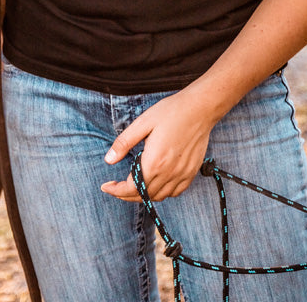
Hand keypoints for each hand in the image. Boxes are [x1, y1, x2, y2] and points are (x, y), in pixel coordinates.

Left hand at [100, 90, 216, 201]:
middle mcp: (169, 173)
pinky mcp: (191, 172)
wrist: (199, 109)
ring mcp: (182, 174)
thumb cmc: (170, 112)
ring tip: (132, 185)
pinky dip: (162, 193)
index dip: (117, 191)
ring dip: (144, 195)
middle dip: (126, 195)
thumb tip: (108, 160)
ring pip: (160, 196)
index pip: (133, 188)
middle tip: (115, 187)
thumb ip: (124, 143)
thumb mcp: (142, 123)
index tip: (106, 186)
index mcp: (155, 162)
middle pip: (145, 196)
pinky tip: (155, 183)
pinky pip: (175, 192)